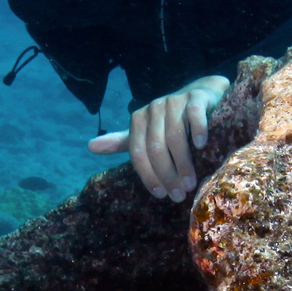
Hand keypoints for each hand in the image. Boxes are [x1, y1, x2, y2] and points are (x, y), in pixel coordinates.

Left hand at [91, 75, 231, 199]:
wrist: (201, 95)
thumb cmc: (171, 121)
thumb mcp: (145, 132)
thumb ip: (122, 142)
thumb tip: (90, 147)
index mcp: (138, 119)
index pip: (138, 153)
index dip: (149, 176)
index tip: (161, 195)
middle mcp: (154, 108)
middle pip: (156, 147)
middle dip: (167, 175)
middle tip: (179, 195)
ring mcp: (175, 101)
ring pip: (175, 136)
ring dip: (183, 163)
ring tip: (190, 183)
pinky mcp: (196, 97)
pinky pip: (194, 115)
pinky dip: (198, 132)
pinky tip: (201, 146)